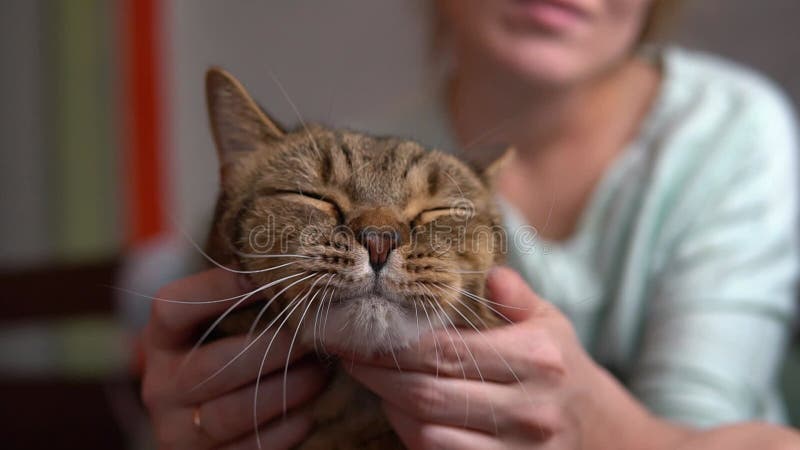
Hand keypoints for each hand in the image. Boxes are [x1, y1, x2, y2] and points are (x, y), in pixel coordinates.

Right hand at [139, 269, 327, 449]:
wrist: (211, 413)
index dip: (220, 288)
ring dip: (285, 391)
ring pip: (231, 413)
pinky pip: (247, 449)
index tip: (271, 275)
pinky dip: (283, 432)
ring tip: (320, 372)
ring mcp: (177, 429)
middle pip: (213, 367)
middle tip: (314, 335)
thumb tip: (296, 262)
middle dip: (271, 350)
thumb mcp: (224, 323)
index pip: (173, 308)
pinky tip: (308, 413)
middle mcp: (160, 385)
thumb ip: (247, 297)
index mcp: (162, 339)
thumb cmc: (232, 349)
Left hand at [341, 267, 687, 449]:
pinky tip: (400, 412)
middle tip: (349, 355)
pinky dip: (411, 436)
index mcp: (538, 359)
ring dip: (390, 407)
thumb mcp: (551, 324)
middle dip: (377, 375)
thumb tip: (490, 273)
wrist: (606, 435)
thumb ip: (517, 297)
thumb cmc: (564, 369)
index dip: (394, 344)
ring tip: (373, 381)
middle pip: (428, 394)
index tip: (360, 333)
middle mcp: (530, 409)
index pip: (447, 351)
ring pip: (427, 433)